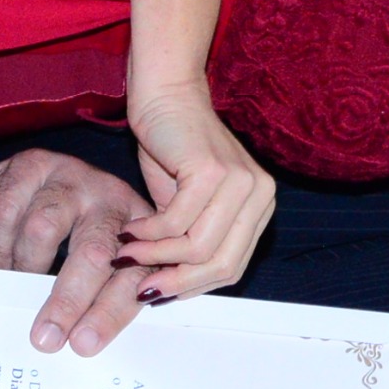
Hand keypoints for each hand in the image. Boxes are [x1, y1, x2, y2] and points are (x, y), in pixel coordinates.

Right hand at [0, 148, 155, 357]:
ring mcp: (71, 178)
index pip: (132, 276)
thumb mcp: (115, 258)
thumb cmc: (90, 231)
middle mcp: (111, 199)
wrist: (64, 175)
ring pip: (43, 228)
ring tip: (13, 294)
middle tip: (45, 338)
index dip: (109, 312)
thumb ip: (107, 293)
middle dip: (67, 301)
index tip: (85, 344)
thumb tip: (82, 344)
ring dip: (25, 269)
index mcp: (143, 229)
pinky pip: (6, 208)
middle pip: (93, 253)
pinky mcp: (32, 164)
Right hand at [117, 87, 274, 307]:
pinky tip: (130, 230)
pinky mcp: (212, 171)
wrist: (164, 97)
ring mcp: (240, 182)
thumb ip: (186, 245)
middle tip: (141, 286)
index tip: (159, 291)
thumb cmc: (171, 151)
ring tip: (128, 252)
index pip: (233, 267)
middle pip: (222, 265)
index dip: (193, 286)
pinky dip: (147, 233)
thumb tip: (166, 291)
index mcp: (260, 207)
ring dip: (155, 256)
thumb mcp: (184, 208)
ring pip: (198, 249)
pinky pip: (176, 222)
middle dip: (177, 282)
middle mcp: (260, 195)